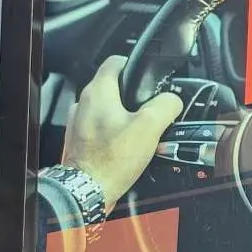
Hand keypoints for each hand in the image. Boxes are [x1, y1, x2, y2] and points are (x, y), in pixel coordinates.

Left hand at [61, 54, 183, 210]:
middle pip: (114, 88)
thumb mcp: (150, 127)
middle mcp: (84, 103)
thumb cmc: (111, 160)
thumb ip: (165, 106)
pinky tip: (125, 150)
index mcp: (98, 92)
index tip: (147, 78)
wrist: (87, 190)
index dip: (135, 66)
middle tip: (150, 114)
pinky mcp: (79, 140)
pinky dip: (113, 135)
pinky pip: (100, 130)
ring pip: (107, 110)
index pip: (116, 62)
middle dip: (134, 99)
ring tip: (139, 136)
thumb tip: (173, 100)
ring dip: (123, 118)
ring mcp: (78, 122)